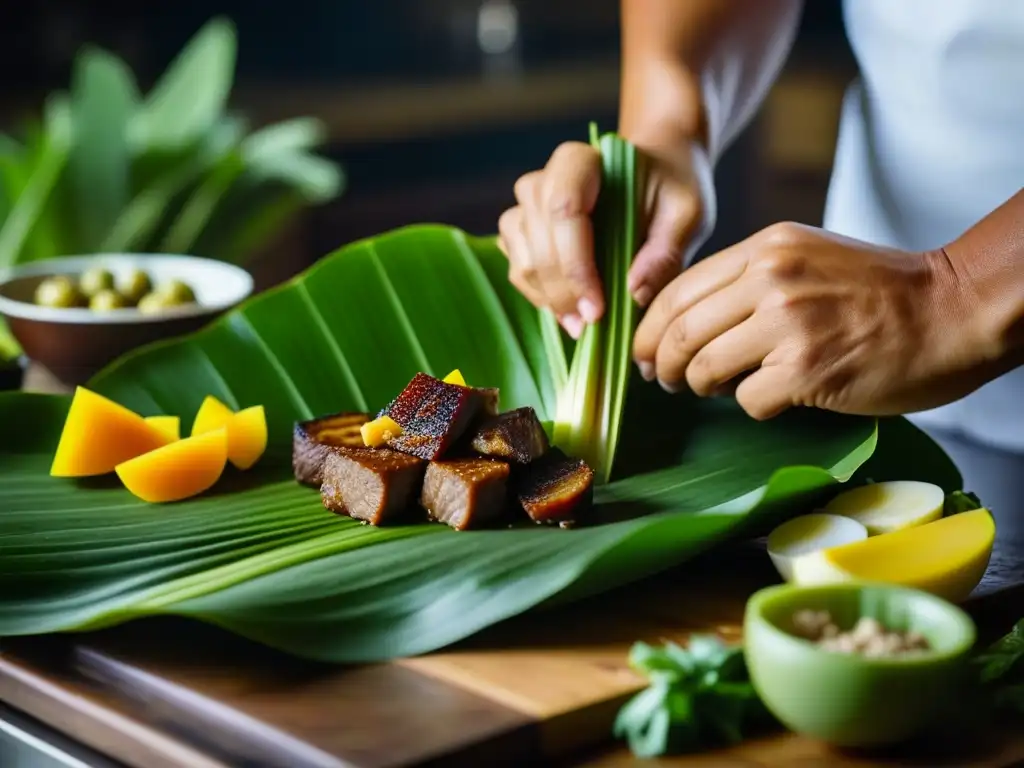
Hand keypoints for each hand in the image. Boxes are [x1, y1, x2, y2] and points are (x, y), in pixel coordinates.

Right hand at [498, 141, 703, 337]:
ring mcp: (526, 208)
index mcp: (580, 161)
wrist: (655, 174)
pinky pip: (518, 271)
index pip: (563, 209)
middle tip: (592, 327)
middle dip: (563, 292)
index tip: (598, 308)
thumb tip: (634, 294)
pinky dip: (541, 298)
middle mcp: (542, 180)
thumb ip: (666, 251)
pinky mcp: (522, 234)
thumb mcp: (687, 212)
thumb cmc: (672, 188)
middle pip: (537, 241)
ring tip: (583, 325)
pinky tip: (570, 313)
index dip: (575, 264)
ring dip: (549, 299)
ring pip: (522, 259)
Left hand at [632, 222, 982, 418]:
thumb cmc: (880, 291)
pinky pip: (747, 400)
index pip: (678, 290)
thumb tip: (688, 320)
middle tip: (662, 380)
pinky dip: (750, 406)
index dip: (649, 328)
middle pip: (680, 330)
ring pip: (704, 367)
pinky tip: (770, 398)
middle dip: (659, 363)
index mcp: (766, 247)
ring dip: (698, 386)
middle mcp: (771, 279)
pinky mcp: (807, 370)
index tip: (643, 351)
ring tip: (709, 390)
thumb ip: (750, 278)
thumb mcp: (808, 257)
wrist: (951, 311)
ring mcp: (788, 325)